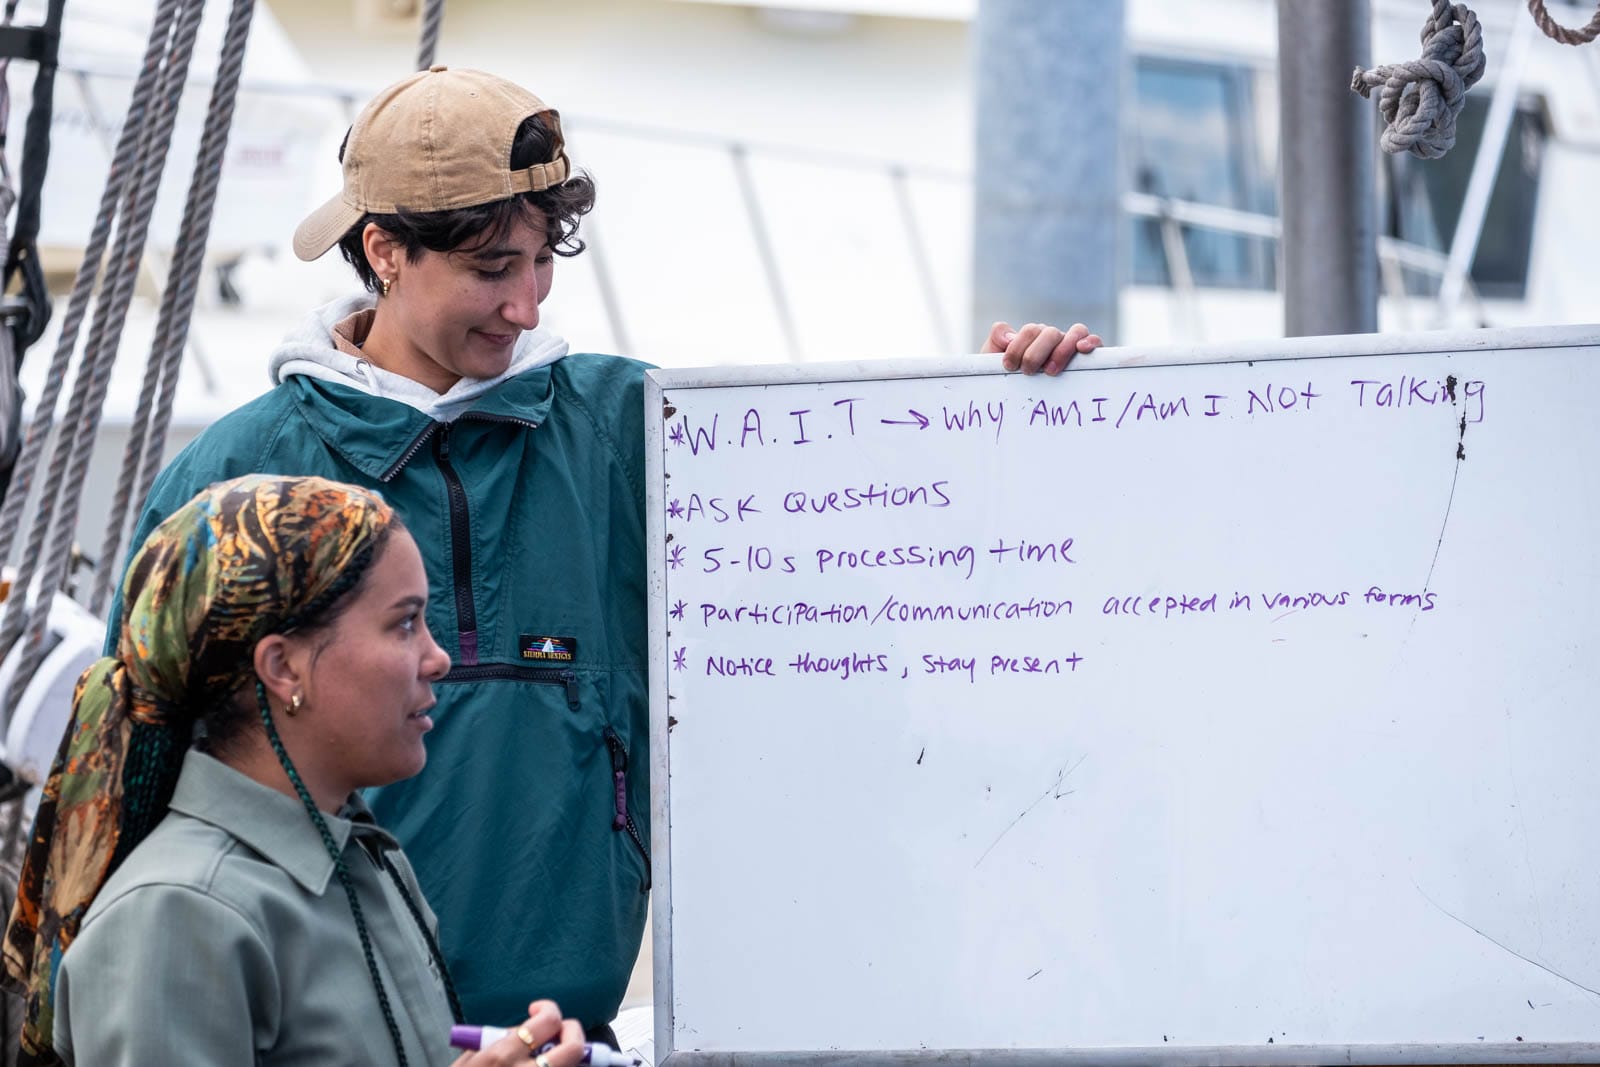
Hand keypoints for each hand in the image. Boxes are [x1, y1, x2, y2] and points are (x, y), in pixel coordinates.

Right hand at [453, 1000, 585, 1066]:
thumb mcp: (469, 1060)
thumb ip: (498, 1041)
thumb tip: (524, 1028)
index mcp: (503, 1056)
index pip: (548, 1021)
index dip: (549, 1010)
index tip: (539, 1011)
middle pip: (574, 1048)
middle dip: (572, 1033)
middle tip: (560, 1031)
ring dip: (562, 1060)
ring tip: (544, 1059)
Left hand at [983, 321, 1102, 375]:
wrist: (1013, 399)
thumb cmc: (1009, 381)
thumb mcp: (994, 360)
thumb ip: (996, 340)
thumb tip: (1010, 337)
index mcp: (1033, 338)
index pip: (1030, 331)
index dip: (1019, 346)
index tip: (1009, 366)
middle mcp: (1053, 340)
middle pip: (1049, 332)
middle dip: (1035, 353)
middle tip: (1028, 372)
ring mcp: (1071, 347)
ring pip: (1075, 332)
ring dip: (1063, 349)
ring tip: (1051, 370)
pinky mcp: (1088, 358)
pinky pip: (1094, 341)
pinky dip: (1090, 341)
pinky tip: (1083, 349)